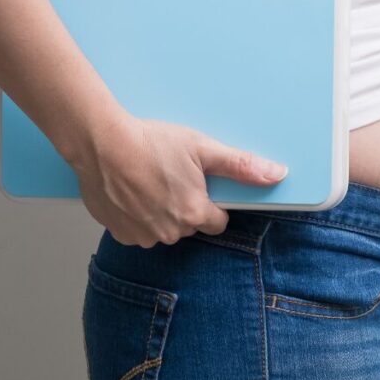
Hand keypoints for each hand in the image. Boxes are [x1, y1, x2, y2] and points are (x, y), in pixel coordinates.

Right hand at [70, 111, 287, 246]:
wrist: (102, 143)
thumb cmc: (151, 143)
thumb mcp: (202, 148)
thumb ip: (241, 166)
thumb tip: (277, 174)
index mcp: (194, 213)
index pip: (217, 221)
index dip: (210, 202)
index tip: (198, 185)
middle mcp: (170, 232)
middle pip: (189, 224)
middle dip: (184, 205)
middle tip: (170, 176)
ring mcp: (142, 235)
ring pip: (162, 228)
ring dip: (159, 211)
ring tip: (148, 180)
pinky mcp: (119, 233)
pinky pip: (137, 230)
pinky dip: (136, 215)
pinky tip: (130, 190)